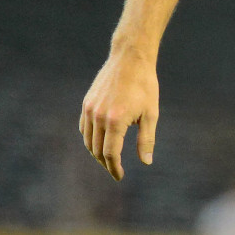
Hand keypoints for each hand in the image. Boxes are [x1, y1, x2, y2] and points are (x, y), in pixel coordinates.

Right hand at [79, 49, 159, 180]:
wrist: (130, 57)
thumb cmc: (145, 84)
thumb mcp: (151, 113)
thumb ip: (146, 139)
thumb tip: (146, 162)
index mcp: (115, 120)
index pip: (110, 154)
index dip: (115, 168)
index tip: (120, 176)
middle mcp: (98, 116)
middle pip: (97, 150)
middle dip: (106, 163)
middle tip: (115, 169)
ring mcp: (90, 109)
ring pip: (88, 141)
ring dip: (97, 153)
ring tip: (109, 158)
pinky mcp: (86, 103)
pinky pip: (83, 128)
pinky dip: (90, 138)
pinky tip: (100, 141)